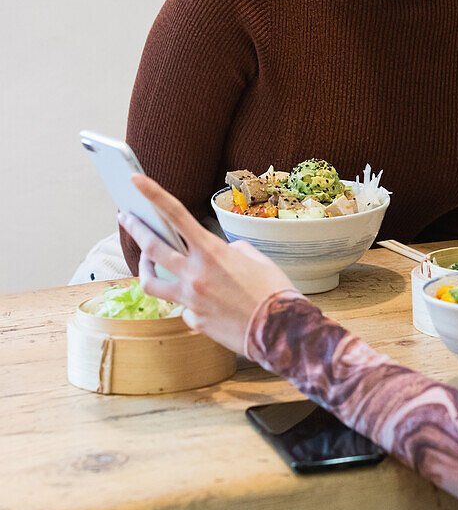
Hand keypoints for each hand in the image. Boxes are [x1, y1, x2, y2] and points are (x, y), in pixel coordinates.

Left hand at [119, 175, 294, 354]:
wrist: (280, 330)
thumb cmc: (273, 289)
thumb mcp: (254, 258)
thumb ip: (230, 250)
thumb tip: (218, 255)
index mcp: (212, 252)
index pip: (176, 214)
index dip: (153, 194)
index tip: (135, 179)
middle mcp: (195, 275)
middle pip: (152, 247)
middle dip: (135, 228)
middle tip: (125, 217)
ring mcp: (191, 301)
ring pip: (152, 283)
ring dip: (145, 268)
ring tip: (146, 262)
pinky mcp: (195, 322)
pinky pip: (183, 308)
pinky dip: (188, 302)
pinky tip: (201, 302)